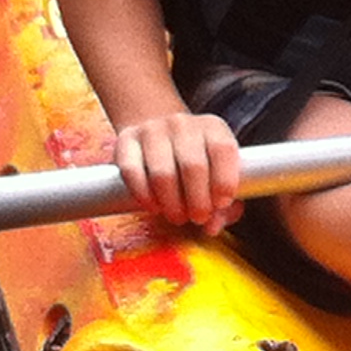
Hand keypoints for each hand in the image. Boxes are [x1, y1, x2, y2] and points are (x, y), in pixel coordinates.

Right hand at [110, 112, 242, 233]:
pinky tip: (154, 207)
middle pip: (193, 166)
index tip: (220, 203)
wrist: (158, 135)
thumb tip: (212, 227)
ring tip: (178, 216)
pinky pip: (132, 172)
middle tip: (198, 217)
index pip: (223, 149)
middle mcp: (183, 124)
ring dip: (171, 203)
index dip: (224, 181)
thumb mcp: (216, 173)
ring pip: (162, 173)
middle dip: (198, 201)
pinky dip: (144, 196)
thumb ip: (223, 205)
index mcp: (212, 127)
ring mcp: (152, 130)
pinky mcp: (126, 140)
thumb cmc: (195, 161)